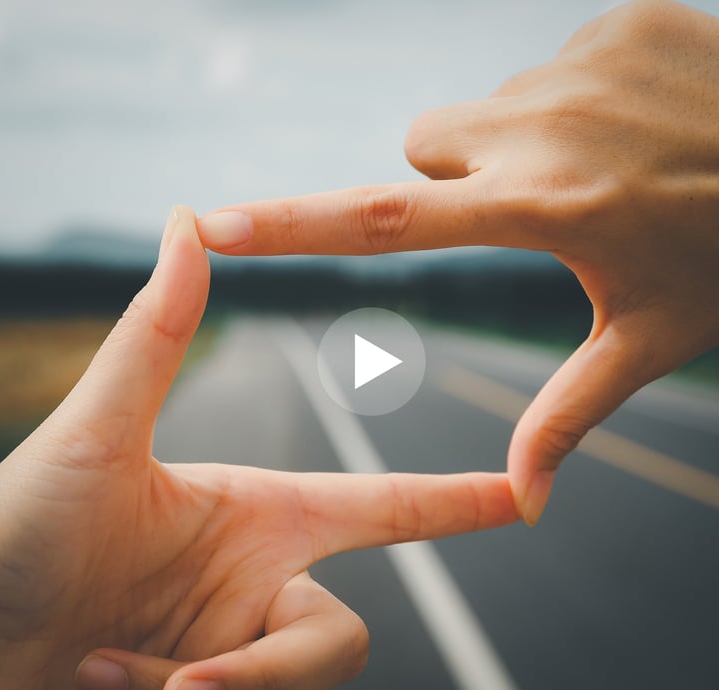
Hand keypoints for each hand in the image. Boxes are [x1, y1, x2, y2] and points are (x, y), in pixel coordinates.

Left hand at [0, 207, 516, 689]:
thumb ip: (158, 330)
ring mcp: (236, 645)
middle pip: (337, 638)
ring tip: (116, 668)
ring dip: (216, 688)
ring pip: (296, 680)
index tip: (526, 495)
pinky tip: (104, 678)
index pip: (384, 506)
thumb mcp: (98, 430)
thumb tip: (188, 220)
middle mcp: (258, 581)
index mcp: (259, 515)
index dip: (458, 502)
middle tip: (190, 676)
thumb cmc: (19, 524)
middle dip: (273, 667)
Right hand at [195, 0, 718, 524]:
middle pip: (422, 147)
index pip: (380, 222)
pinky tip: (631, 115)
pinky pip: (542, 66)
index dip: (290, 226)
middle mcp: (538, 127)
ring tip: (595, 162)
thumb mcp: (648, 338)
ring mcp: (573, 63)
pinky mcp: (611, 19)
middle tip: (530, 204)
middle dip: (448, 179)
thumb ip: (568, 414)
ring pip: (482, 108)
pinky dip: (565, 96)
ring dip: (510, 139)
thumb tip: (521, 498)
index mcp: (536, 209)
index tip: (214, 222)